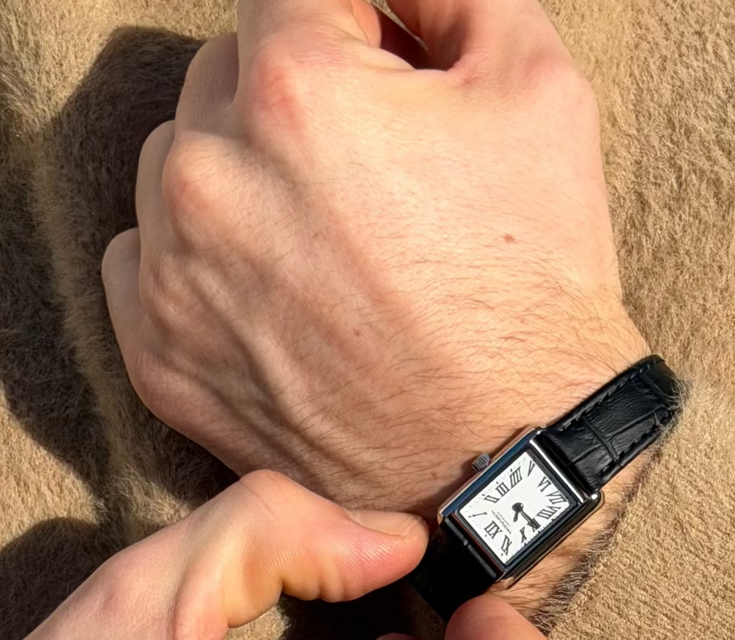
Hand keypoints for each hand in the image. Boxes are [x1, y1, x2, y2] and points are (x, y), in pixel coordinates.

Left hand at [101, 0, 648, 541]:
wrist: (516, 457)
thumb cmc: (536, 286)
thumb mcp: (541, 91)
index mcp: (295, 90)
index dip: (361, 31)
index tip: (396, 84)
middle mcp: (208, 178)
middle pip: (230, 77)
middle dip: (302, 102)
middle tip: (379, 176)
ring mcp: (176, 279)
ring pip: (181, 168)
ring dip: (245, 180)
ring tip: (332, 244)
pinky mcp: (164, 362)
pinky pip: (147, 263)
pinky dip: (201, 260)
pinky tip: (277, 289)